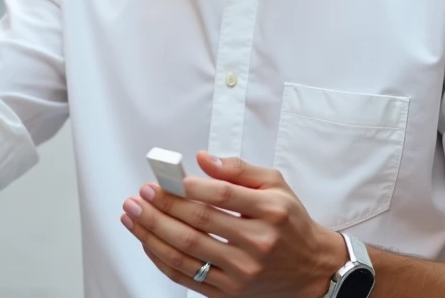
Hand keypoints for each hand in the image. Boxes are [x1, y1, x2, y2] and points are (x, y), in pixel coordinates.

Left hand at [121, 151, 345, 297]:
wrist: (311, 269)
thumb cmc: (290, 223)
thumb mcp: (276, 185)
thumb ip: (239, 170)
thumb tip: (204, 159)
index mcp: (270, 212)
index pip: (223, 196)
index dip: (190, 187)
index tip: (166, 179)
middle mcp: (257, 244)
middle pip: (199, 223)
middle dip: (162, 206)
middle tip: (141, 194)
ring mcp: (242, 272)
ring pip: (187, 251)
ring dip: (152, 231)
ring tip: (133, 215)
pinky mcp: (229, 292)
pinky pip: (186, 276)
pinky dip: (161, 258)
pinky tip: (147, 240)